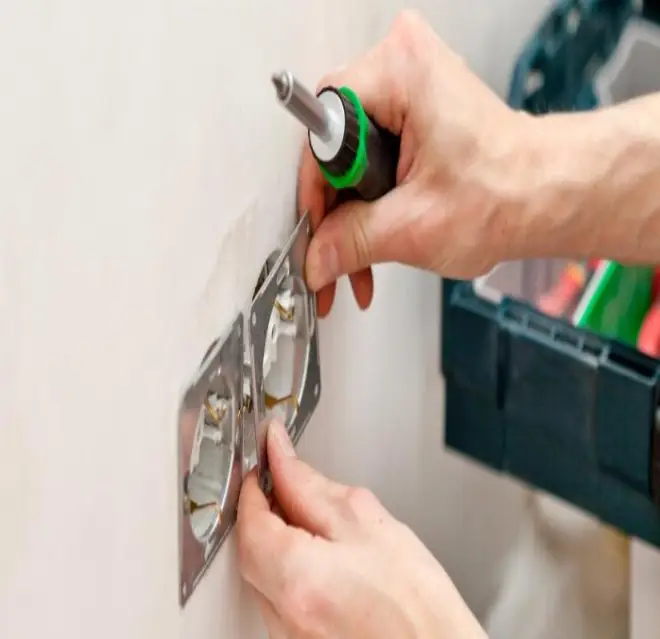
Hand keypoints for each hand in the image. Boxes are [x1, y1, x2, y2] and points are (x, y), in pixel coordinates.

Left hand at [237, 420, 485, 638]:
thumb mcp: (369, 524)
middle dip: (264, 511)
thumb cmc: (420, 605)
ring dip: (277, 542)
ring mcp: (289, 635)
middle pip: (251, 549)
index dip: (257, 482)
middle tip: (284, 484)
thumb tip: (283, 462)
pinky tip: (319, 560)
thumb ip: (314, 488)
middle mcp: (284, 615)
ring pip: (263, 575)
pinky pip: (279, 598)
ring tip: (312, 524)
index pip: (252, 518)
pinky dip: (290, 571)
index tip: (267, 457)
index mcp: (298, 577)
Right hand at [299, 10, 531, 314]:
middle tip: (337, 255)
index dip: (317, 196)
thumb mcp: (414, 227)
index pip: (323, 135)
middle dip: (336, 214)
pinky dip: (371, 201)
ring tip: (361, 260)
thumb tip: (315, 258)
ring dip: (352, 216)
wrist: (549, 194)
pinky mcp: (414, 108)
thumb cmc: (509, 193)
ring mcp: (408, 86)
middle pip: (333, 148)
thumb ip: (351, 243)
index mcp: (399, 74)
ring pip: (349, 159)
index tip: (317, 237)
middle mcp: (401, 66)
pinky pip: (370, 155)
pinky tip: (374, 238)